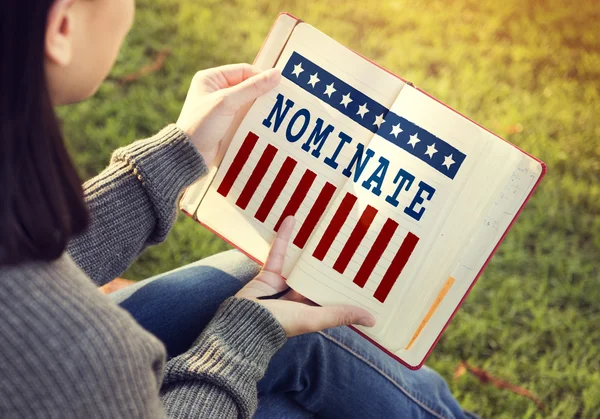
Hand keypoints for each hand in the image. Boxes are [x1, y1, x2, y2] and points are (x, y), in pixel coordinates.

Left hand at [176, 64, 280, 165]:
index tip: (279, 85)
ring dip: (261, 106)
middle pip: (247, 85)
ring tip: (277, 111)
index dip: (261, 76)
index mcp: (211, 78)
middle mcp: (216, 90)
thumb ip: (252, 88)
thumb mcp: (227, 102)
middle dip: (263, 92)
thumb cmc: (202, 124)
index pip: (243, 70)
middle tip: (281, 98)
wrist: (190, 155)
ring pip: (248, 102)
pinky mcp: (227, 122)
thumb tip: (276, 74)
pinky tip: (267, 122)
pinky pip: (246, 115)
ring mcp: (222, 107)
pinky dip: (256, 117)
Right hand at [236, 217, 375, 336]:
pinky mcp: (269, 273)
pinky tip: (292, 219)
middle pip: (317, 276)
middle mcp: (299, 297)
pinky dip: (284, 237)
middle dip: (330, 261)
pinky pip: (279, 252)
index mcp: (312, 310)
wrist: (245, 322)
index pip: (332, 294)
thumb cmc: (282, 324)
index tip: (364, 267)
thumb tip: (373, 320)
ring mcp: (283, 284)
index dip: (346, 283)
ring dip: (309, 247)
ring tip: (323, 227)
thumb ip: (341, 315)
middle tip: (347, 239)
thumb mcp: (315, 318)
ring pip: (299, 262)